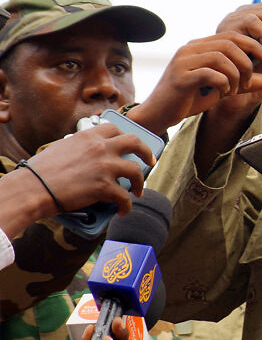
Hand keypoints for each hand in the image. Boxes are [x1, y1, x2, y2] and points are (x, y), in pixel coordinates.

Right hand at [27, 123, 154, 215]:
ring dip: (140, 182)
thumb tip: (86, 154)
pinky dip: (126, 206)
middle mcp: (101, 147)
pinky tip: (123, 210)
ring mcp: (105, 166)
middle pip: (135, 142)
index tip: (130, 145)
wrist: (33, 188)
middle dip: (146, 152)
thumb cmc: (41, 171)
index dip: (125, 136)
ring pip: (136, 171)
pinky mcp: (105, 186)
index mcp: (88, 136)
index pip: (114, 129)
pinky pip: (125, 197)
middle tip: (150, 162)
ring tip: (138, 191)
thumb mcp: (62, 148)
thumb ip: (79, 147)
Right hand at [129, 0, 261, 133]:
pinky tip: (223, 93)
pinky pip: (211, 74)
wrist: (159, 114)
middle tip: (252, 78)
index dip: (255, 45)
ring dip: (237, 75)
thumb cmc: (189, 98)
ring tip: (235, 89)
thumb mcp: (223, 89)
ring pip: (222, 57)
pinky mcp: (180, 76)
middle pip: (230, 42)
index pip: (234, 35)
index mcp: (201, 46)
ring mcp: (184, 60)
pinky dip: (224, 84)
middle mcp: (192, 48)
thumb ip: (244, 83)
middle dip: (249, 60)